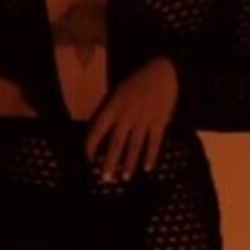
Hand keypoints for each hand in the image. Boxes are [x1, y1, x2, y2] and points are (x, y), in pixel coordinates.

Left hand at [85, 57, 178, 179]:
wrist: (162, 71)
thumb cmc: (137, 81)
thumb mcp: (118, 91)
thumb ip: (111, 110)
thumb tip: (103, 132)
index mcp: (114, 106)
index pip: (98, 129)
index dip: (91, 145)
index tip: (87, 159)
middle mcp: (127, 115)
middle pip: (116, 143)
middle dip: (110, 162)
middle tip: (105, 179)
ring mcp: (144, 119)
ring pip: (135, 145)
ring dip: (129, 163)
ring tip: (125, 178)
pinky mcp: (160, 121)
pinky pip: (155, 142)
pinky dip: (151, 156)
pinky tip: (148, 168)